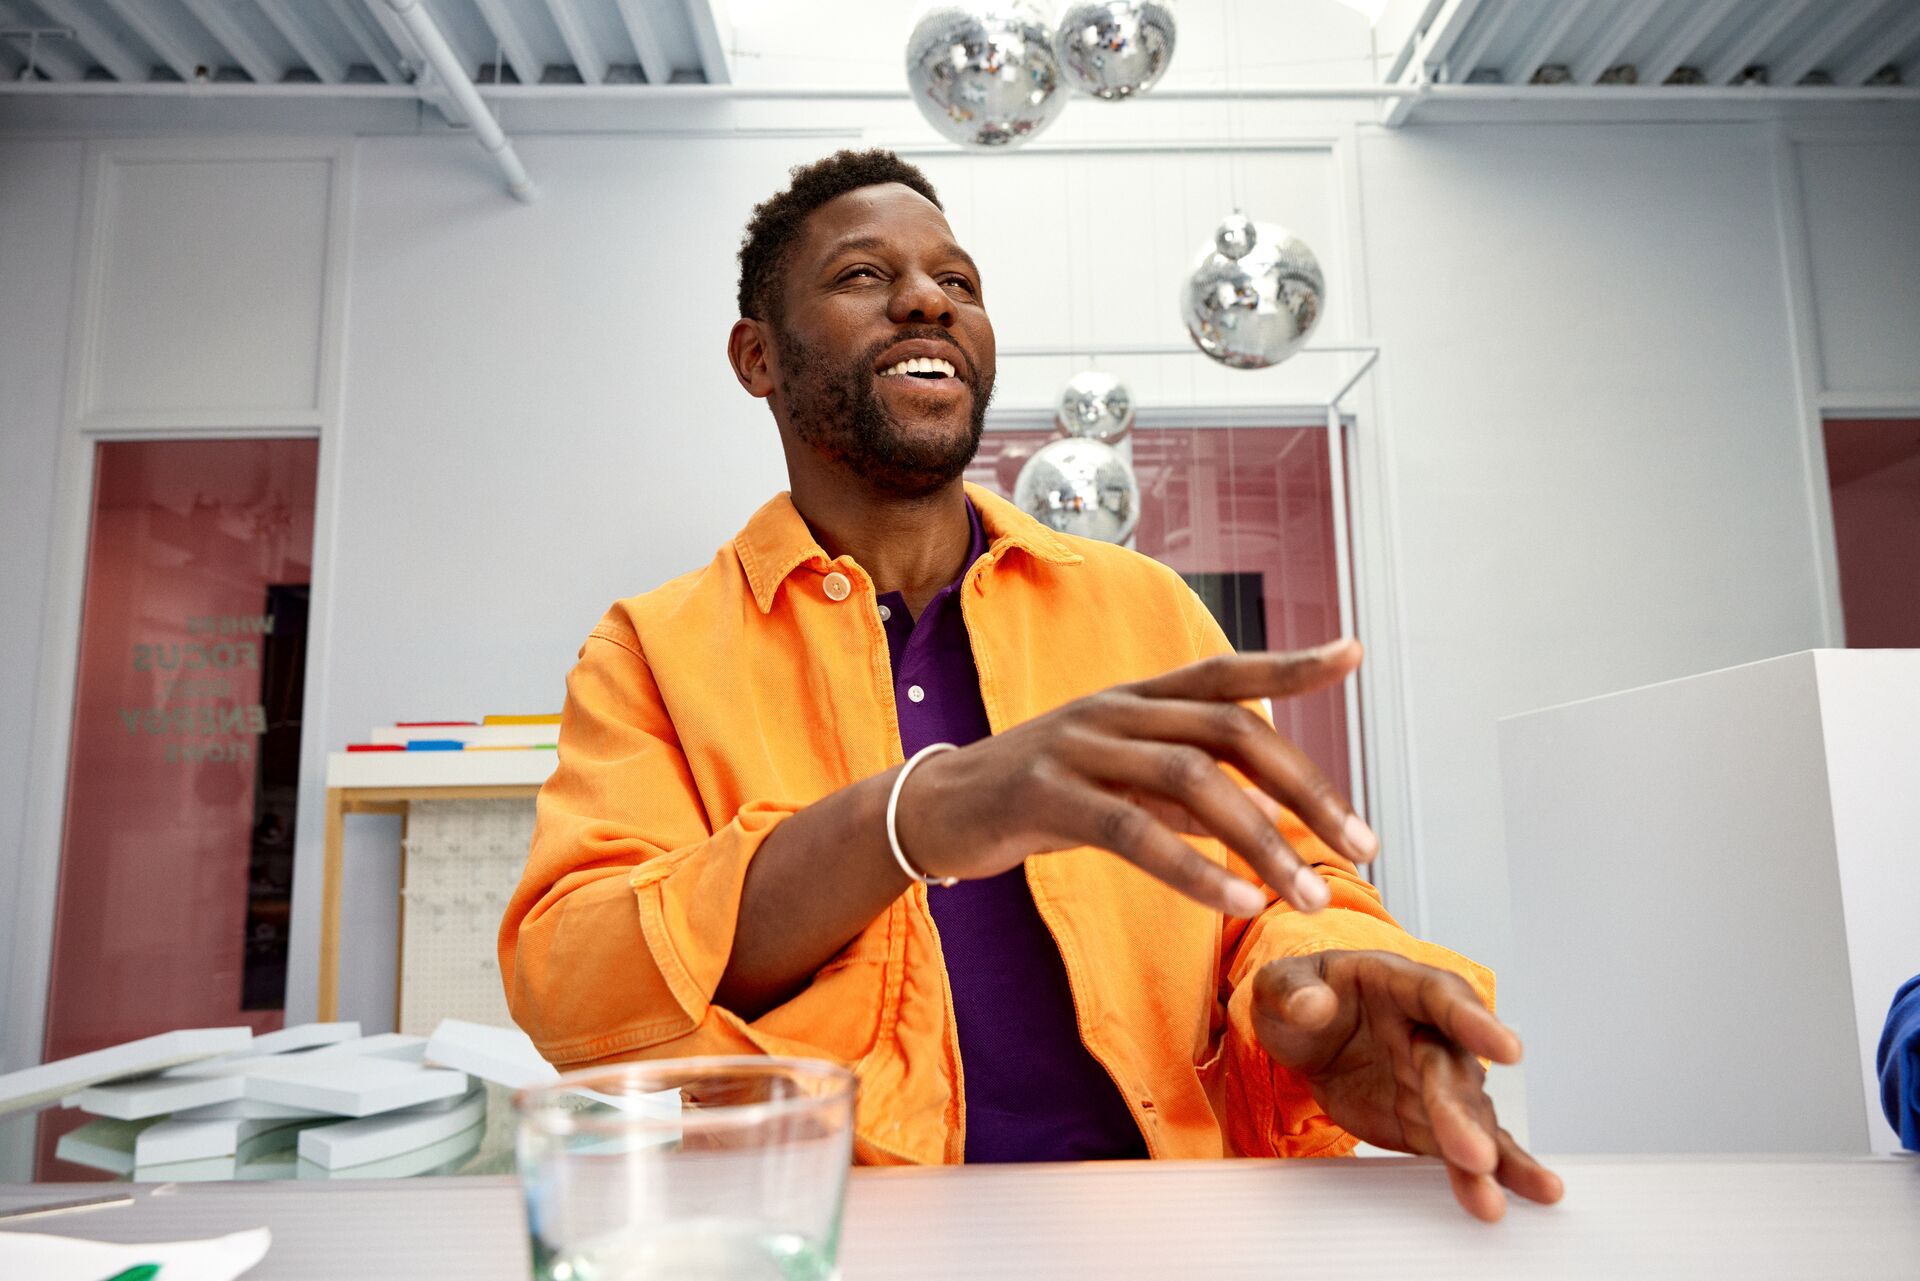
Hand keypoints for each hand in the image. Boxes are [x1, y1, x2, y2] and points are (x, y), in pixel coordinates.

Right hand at [894, 641, 1376, 915]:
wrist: (933, 810)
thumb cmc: (1037, 796)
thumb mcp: (1120, 783)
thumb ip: (1189, 793)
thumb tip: (1266, 813)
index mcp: (1136, 699)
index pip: (1225, 670)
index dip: (1289, 661)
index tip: (1352, 652)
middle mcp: (1114, 709)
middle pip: (1229, 729)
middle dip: (1306, 788)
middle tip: (1361, 845)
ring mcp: (1078, 747)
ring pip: (1190, 781)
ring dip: (1263, 842)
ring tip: (1308, 897)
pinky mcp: (1045, 795)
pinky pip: (1132, 830)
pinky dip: (1193, 869)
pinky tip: (1237, 903)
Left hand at [1251, 950, 1563, 1221]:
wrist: (1307, 1034)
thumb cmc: (1305, 996)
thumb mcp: (1280, 983)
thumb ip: (1292, 991)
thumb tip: (1312, 1005)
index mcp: (1400, 984)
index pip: (1441, 998)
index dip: (1475, 1023)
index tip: (1509, 1050)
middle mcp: (1431, 1032)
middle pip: (1453, 1072)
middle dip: (1463, 1115)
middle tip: (1475, 1155)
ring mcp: (1435, 1080)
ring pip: (1469, 1116)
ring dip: (1484, 1157)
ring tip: (1490, 1198)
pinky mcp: (1431, 1122)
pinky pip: (1466, 1147)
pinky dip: (1495, 1171)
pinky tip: (1522, 1195)